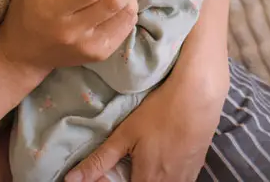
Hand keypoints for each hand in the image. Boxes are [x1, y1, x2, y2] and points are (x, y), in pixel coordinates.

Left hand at [66, 59, 228, 181]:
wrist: (198, 97)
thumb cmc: (160, 113)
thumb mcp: (125, 134)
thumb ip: (99, 160)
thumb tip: (71, 180)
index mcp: (148, 181)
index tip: (103, 172)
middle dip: (127, 178)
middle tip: (121, 163)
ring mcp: (185, 179)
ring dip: (145, 176)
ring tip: (138, 158)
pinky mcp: (196, 169)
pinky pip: (176, 181)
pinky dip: (163, 175)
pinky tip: (159, 155)